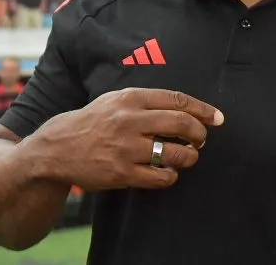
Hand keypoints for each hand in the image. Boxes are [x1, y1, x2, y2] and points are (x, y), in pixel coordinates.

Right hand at [31, 88, 223, 192]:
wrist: (58, 148)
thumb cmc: (92, 122)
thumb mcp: (114, 101)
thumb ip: (144, 101)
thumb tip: (184, 107)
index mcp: (129, 98)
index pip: (177, 100)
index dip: (202, 109)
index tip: (217, 118)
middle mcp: (129, 120)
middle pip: (181, 123)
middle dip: (199, 134)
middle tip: (200, 140)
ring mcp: (126, 148)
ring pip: (175, 153)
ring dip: (189, 157)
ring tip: (187, 157)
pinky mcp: (122, 173)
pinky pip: (161, 177)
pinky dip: (171, 176)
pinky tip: (167, 172)